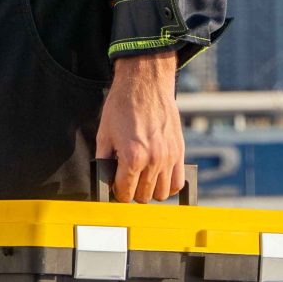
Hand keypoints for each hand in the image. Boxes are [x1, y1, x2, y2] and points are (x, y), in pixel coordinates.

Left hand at [95, 50, 183, 201]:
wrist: (145, 85)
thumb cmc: (122, 106)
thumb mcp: (104, 134)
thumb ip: (103, 161)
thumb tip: (104, 180)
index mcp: (132, 157)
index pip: (125, 193)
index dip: (118, 193)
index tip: (116, 187)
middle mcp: (153, 160)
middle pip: (144, 196)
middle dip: (133, 192)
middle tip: (127, 181)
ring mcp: (169, 157)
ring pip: (162, 193)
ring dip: (151, 190)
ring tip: (143, 179)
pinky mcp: (179, 151)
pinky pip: (179, 182)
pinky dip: (169, 185)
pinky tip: (159, 178)